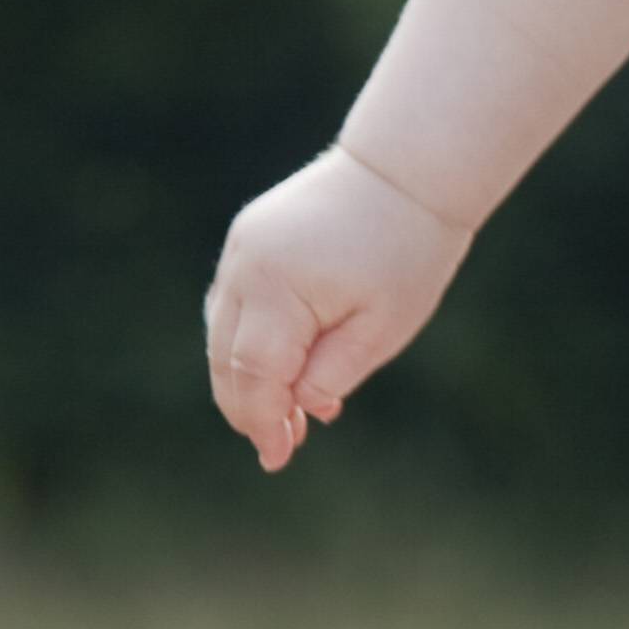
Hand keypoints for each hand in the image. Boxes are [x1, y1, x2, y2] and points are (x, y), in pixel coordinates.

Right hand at [204, 149, 467, 468]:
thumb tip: (298, 407)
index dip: (263, 421)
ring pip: (221, 332)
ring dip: (247, 378)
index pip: (254, 374)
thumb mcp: (382, 327)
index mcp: (278, 287)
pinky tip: (283, 368)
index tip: (277, 458)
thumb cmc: (406, 249)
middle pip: (226, 357)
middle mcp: (246, 265)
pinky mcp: (248, 238)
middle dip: (250, 408)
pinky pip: (233, 304)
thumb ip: (334, 372)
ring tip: (289, 415)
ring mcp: (241, 248)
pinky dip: (248, 342)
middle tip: (283, 445)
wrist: (406, 170)